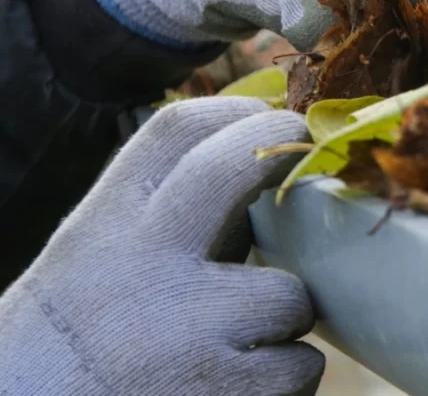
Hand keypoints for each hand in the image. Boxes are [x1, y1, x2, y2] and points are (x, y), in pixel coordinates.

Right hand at [0, 97, 324, 395]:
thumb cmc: (70, 356)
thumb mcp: (91, 271)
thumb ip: (161, 228)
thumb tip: (255, 186)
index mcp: (103, 237)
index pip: (173, 134)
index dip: (236, 112)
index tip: (272, 113)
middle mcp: (143, 274)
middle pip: (229, 169)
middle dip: (282, 144)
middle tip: (305, 147)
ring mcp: (190, 335)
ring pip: (291, 297)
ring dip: (283, 322)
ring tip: (237, 348)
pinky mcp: (228, 394)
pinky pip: (301, 368)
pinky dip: (284, 381)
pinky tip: (240, 389)